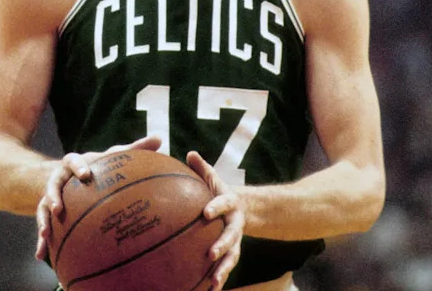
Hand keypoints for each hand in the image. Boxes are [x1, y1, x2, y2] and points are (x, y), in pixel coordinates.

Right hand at [35, 135, 161, 261]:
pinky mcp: (47, 213)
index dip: (78, 167)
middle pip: (52, 185)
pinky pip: (44, 227)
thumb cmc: (98, 166)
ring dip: (43, 221)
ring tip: (46, 235)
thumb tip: (159, 139)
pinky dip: (41, 242)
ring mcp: (51, 196)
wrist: (71, 176)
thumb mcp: (112, 156)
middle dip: (53, 195)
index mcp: (73, 164)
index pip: (72, 161)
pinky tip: (42, 256)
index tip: (86, 175)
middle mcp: (59, 179)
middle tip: (57, 208)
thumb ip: (134, 148)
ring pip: (42, 208)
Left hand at [186, 151, 244, 290]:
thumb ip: (202, 167)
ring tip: (214, 283)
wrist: (241, 207)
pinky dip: (219, 280)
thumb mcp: (212, 178)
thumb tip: (189, 153)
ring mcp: (235, 240)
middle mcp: (235, 224)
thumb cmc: (218, 190)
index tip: (206, 212)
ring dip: (223, 270)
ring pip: (232, 257)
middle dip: (222, 245)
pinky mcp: (231, 253)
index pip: (224, 203)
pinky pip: (225, 268)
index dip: (216, 207)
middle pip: (231, 236)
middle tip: (211, 253)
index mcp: (230, 203)